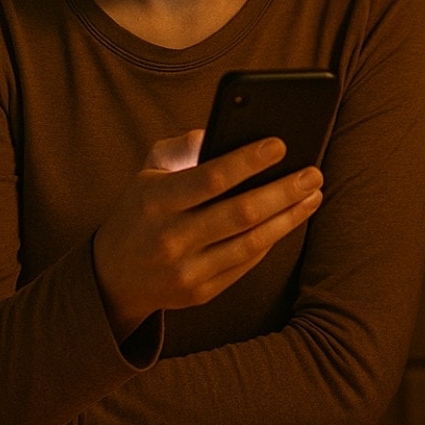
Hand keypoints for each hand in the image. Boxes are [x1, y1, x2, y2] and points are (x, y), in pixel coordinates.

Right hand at [90, 129, 323, 339]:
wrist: (111, 278)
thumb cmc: (140, 213)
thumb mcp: (147, 174)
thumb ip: (180, 148)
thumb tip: (219, 131)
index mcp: (156, 200)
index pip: (211, 177)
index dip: (249, 161)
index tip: (280, 144)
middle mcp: (171, 238)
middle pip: (241, 212)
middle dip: (284, 190)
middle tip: (314, 173)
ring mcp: (187, 270)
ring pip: (252, 242)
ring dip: (289, 217)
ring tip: (312, 195)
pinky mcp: (201, 293)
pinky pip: (247, 263)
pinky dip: (272, 238)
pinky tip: (289, 218)